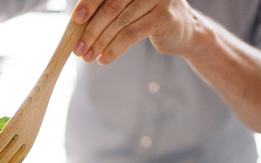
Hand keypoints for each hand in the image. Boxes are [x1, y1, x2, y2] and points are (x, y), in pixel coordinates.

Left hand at [71, 0, 204, 63]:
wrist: (185, 30)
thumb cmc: (148, 16)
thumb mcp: (128, 6)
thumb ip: (108, 8)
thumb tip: (77, 23)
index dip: (89, 3)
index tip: (76, 20)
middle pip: (111, 6)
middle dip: (91, 29)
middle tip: (78, 47)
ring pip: (120, 22)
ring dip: (100, 42)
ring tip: (88, 56)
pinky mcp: (163, 17)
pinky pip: (131, 35)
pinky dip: (114, 49)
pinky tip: (104, 59)